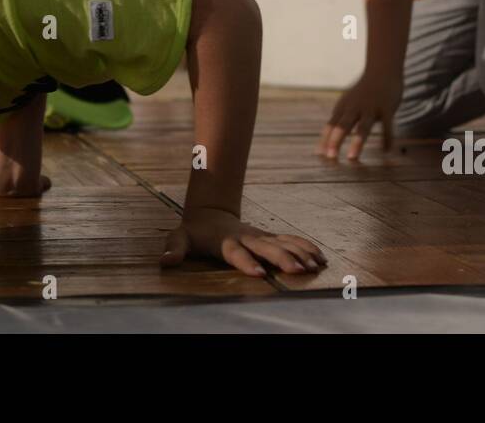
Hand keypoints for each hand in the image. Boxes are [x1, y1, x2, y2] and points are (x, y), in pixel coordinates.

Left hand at [160, 207, 325, 276]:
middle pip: (267, 248)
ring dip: (300, 253)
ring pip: (283, 243)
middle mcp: (247, 238)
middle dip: (283, 258)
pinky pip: (290, 241)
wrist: (210, 212)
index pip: (237, 253)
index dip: (247, 262)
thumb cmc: (194, 232)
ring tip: (315, 266)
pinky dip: (306, 247)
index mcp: (226, 242)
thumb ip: (173, 249)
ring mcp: (260, 236)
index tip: (259, 273)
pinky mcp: (269, 237)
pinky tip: (320, 258)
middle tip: (298, 271)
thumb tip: (164, 261)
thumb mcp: (179, 238)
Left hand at [318, 73, 401, 159]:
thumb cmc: (364, 91)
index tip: (319, 155)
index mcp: (343, 107)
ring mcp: (371, 107)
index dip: (325, 139)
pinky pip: (388, 126)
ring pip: (363, 126)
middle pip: (343, 125)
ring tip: (352, 157)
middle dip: (335, 140)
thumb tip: (328, 139)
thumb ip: (340, 118)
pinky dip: (386, 139)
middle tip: (330, 157)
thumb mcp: (348, 102)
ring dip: (357, 142)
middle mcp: (355, 107)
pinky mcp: (387, 108)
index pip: (331, 125)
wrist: (382, 69)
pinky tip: (386, 151)